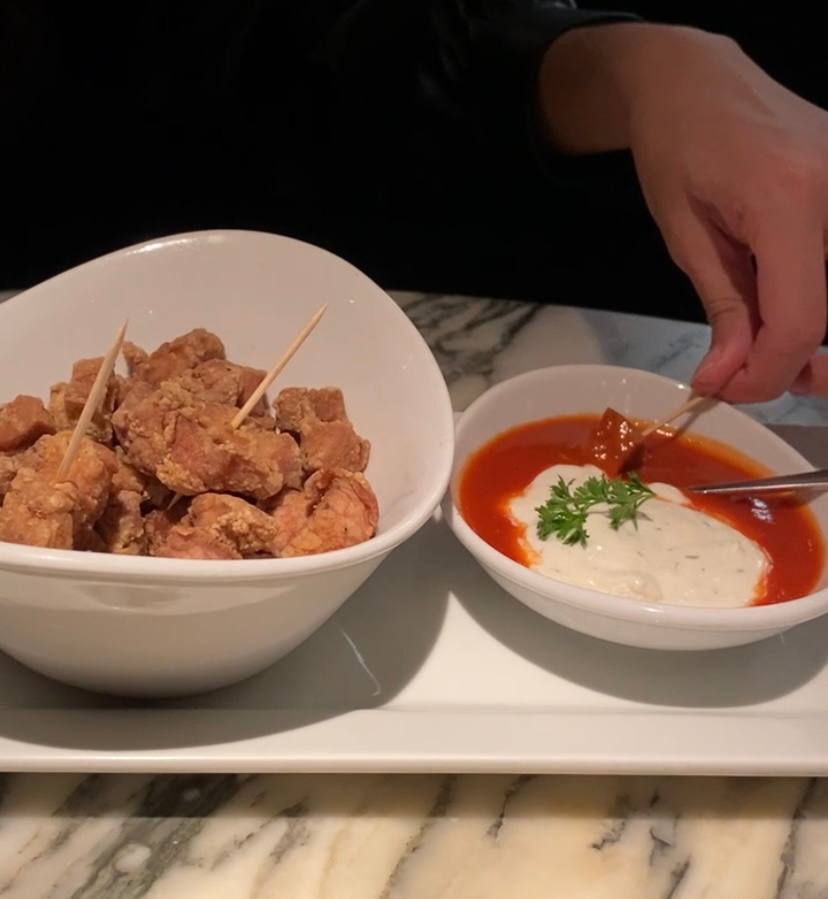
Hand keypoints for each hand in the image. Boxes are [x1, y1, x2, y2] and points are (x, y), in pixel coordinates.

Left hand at [539, 24, 827, 402]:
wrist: (696, 79)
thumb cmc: (676, 145)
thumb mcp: (686, 236)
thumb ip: (722, 308)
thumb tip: (727, 376)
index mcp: (789, 200)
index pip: (801, 320)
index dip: (767, 372)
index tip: (729, 390)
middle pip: (827, 314)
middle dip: (786, 361)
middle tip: (744, 379)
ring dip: (802, 336)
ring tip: (755, 350)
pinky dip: (812, 300)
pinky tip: (779, 314)